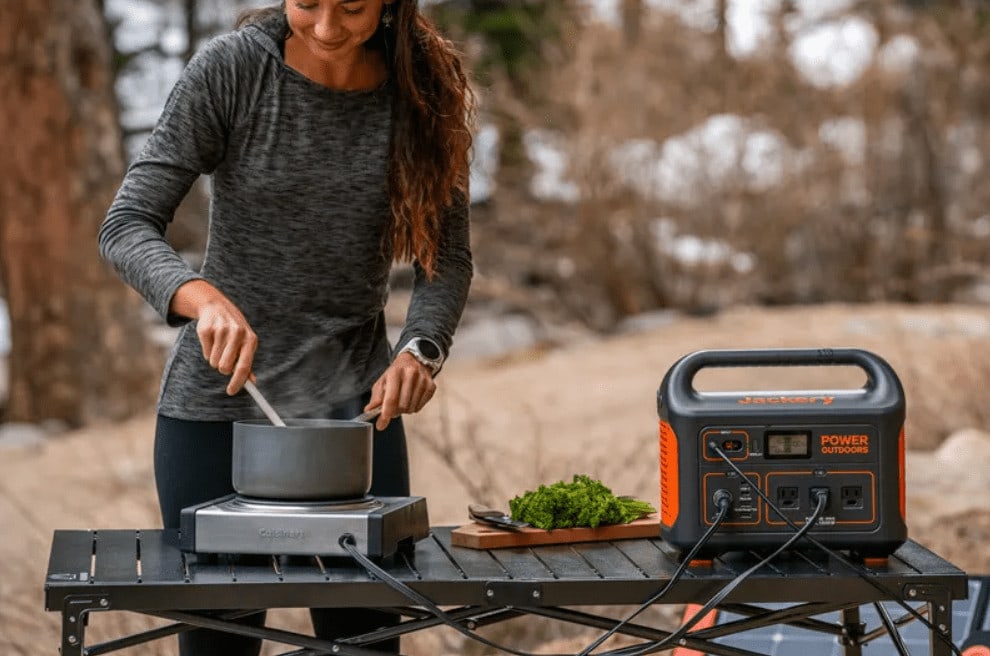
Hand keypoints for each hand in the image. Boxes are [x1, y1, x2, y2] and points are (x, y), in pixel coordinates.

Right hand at [170, 279, 257, 394]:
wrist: (217, 307)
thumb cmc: (235, 331)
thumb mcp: (246, 344)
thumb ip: (247, 363)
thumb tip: (252, 383)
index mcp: (251, 340)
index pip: (244, 366)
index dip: (237, 382)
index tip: (231, 392)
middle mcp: (238, 334)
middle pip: (225, 367)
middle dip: (223, 368)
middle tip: (224, 360)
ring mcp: (221, 330)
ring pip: (213, 362)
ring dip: (215, 358)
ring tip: (219, 346)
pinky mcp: (206, 329)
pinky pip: (205, 353)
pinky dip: (207, 351)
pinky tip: (212, 339)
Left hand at [366, 352, 436, 430]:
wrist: (414, 360)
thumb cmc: (396, 373)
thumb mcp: (383, 381)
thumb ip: (376, 397)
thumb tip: (369, 410)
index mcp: (395, 372)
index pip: (391, 398)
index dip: (386, 413)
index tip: (381, 425)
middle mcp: (411, 374)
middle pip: (402, 406)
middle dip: (395, 411)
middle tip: (392, 406)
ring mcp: (423, 380)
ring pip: (411, 408)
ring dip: (404, 409)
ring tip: (402, 400)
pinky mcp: (431, 386)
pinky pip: (419, 407)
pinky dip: (413, 407)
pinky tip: (411, 398)